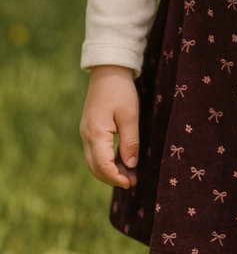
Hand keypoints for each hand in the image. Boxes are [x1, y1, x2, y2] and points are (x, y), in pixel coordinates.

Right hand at [80, 65, 139, 188]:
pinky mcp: (90, 128)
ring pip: (94, 161)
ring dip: (110, 170)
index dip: (116, 178)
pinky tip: (122, 160)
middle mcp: (86, 135)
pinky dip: (107, 160)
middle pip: (95, 167)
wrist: (108, 70)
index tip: (131, 183)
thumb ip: (130, 141)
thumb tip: (130, 165)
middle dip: (112, 178)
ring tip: (130, 173)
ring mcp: (86, 132)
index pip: (102, 166)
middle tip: (133, 182)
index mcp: (96, 133)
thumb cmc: (120, 90)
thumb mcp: (130, 115)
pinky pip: (96, 151)